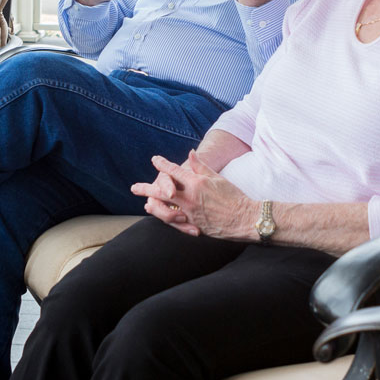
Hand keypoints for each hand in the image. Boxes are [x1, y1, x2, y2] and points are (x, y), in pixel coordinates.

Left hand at [130, 151, 251, 239]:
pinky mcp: (193, 225)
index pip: (174, 170)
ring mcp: (190, 212)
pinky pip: (175, 222)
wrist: (245, 218)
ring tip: (145, 204)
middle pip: (162, 191)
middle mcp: (190, 197)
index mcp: (196, 183)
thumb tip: (190, 154)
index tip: (154, 159)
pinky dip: (166, 218)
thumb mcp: (217, 178)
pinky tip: (160, 216)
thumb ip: (201, 167)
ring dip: (152, 206)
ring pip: (164, 209)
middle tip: (134, 188)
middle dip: (146, 188)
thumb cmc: (234, 196)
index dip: (162, 164)